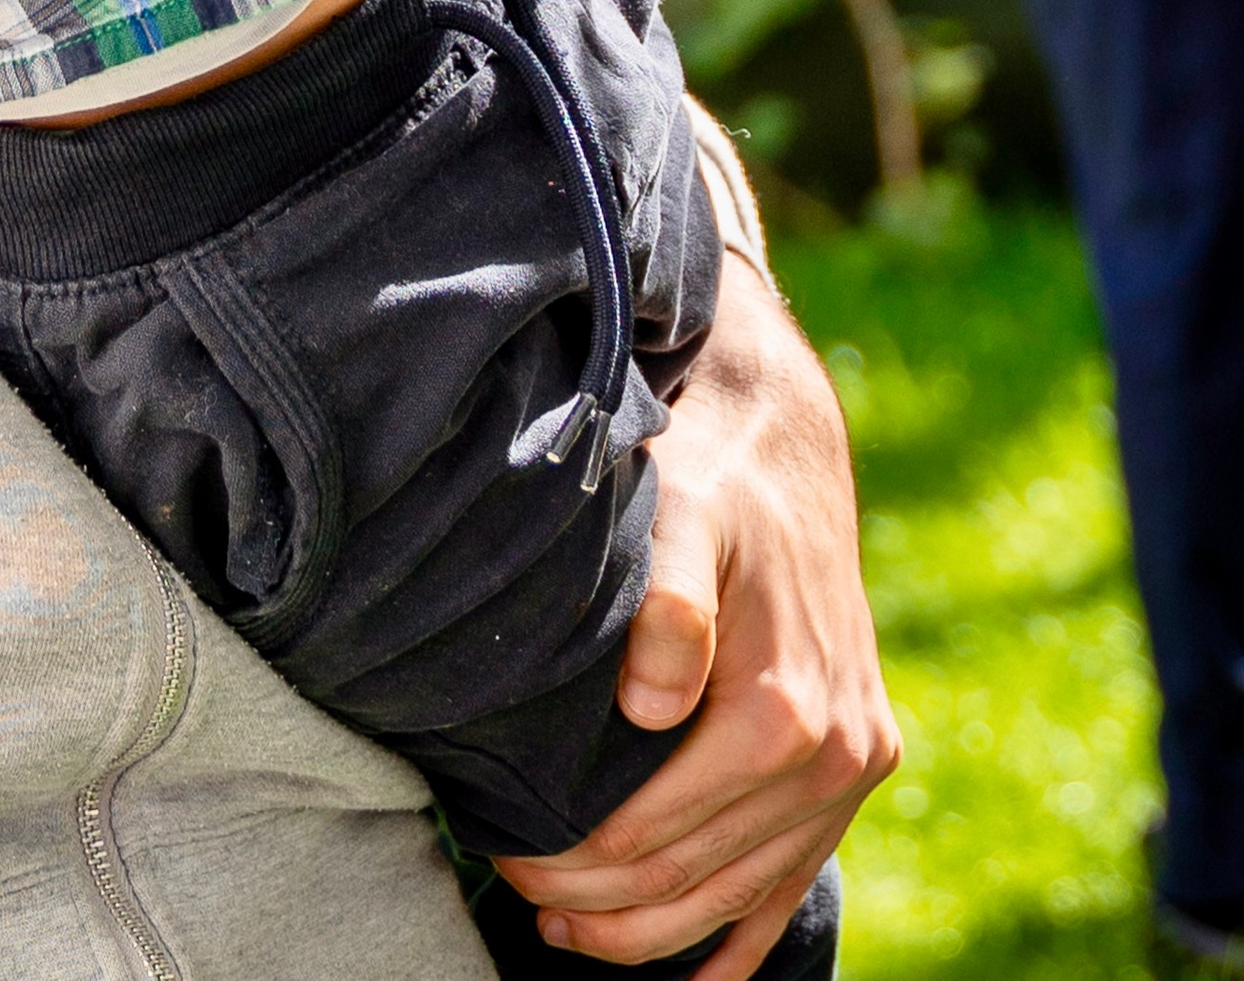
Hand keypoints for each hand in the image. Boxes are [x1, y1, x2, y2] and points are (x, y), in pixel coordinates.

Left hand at [490, 257, 896, 972]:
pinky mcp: (859, 766)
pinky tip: (692, 971)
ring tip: (571, 929)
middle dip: (601, 901)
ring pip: (744, 896)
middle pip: (697, 876)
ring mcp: (854, 769)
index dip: (578, 858)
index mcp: (788, 710)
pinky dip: (742, 935)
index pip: (660, 833)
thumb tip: (648, 706)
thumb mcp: (681, 511)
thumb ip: (669, 604)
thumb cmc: (712, 472)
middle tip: (520, 888)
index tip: (507, 853)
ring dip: (656, 932)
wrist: (783, 439)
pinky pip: (797, 879)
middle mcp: (837, 755)